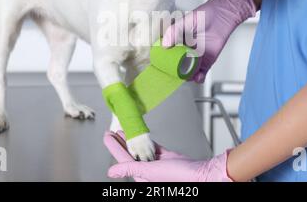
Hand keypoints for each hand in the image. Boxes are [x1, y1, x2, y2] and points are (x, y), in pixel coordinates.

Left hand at [104, 131, 232, 181]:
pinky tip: (139, 135)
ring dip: (131, 140)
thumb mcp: (150, 171)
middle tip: (110, 132)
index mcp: (142, 177)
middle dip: (120, 143)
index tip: (106, 136)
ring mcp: (156, 164)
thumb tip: (111, 171)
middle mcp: (147, 171)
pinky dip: (146, 141)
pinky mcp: (165, 157)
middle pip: (130, 154)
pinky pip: (152, 147)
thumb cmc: (178, 176)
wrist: (200, 173)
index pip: (123, 159)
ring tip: (121, 130)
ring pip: (139, 149)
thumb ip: (130, 168)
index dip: (114, 147)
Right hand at [162, 0, 255, 82]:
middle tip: (176, 73)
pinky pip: (201, 73)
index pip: (168, 54)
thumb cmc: (205, 15)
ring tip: (188, 76)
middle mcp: (186, 51)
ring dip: (187, 77)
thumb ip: (174, 31)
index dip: (165, 61)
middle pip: (177, 66)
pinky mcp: (207, 61)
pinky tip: (197, 77)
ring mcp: (196, 57)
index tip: (162, 66)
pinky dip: (199, 78)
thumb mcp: (185, 21)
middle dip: (176, 72)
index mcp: (178, 42)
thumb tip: (165, 45)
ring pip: (189, 72)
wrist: (223, 16)